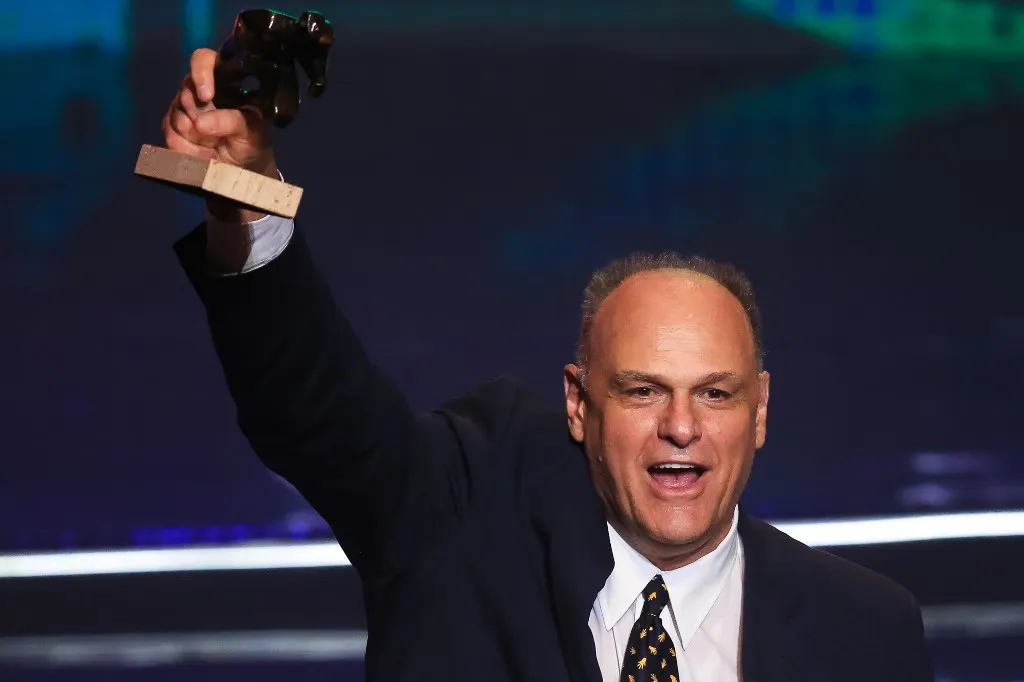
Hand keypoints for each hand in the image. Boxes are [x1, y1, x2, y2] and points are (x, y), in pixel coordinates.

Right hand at [162, 48, 276, 222]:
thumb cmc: (252, 141)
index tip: (206, 95)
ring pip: (177, 117)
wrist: (242, 168)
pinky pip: (171, 135)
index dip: (201, 73)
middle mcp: (199, 88)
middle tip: (218, 135)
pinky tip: (204, 153)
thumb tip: (200, 122)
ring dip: (196, 137)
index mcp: (224, 79)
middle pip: (186, 93)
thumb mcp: (252, 131)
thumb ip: (231, 121)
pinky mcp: (172, 126)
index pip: (204, 59)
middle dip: (200, 117)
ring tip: (215, 145)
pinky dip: (188, 149)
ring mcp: (183, 107)